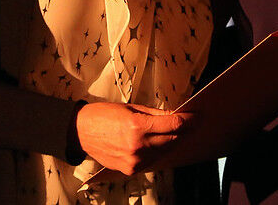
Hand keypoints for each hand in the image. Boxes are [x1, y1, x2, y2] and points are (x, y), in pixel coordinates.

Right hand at [74, 102, 188, 174]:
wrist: (81, 132)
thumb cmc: (104, 115)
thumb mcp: (131, 108)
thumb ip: (155, 114)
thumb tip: (175, 115)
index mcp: (137, 126)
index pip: (173, 125)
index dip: (188, 121)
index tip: (196, 117)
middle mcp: (138, 146)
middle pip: (172, 140)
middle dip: (183, 131)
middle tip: (190, 123)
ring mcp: (134, 160)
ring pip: (164, 152)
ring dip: (171, 142)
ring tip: (175, 132)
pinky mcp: (130, 169)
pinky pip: (151, 160)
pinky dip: (157, 152)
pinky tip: (158, 143)